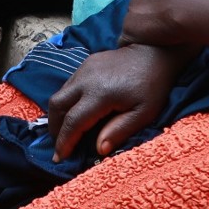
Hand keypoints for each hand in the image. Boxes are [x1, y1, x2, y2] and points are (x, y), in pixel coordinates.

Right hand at [47, 44, 189, 159]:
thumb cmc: (152, 85)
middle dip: (54, 128)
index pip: (73, 122)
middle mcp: (86, 80)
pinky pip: (68, 85)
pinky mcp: (86, 63)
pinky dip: (66, 102)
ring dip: (59, 114)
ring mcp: (84, 69)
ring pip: (60, 94)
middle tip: (59, 145)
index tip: (59, 158)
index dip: (64, 142)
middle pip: (57, 105)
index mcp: (100, 94)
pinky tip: (76, 112)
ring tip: (65, 132)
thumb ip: (120, 130)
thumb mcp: (143, 113)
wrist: (154, 51)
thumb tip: (99, 149)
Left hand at [119, 0, 204, 47]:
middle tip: (158, 27)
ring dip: (138, 31)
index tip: (164, 12)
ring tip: (150, 41)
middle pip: (137, 9)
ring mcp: (131, 13)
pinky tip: (137, 50)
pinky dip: (130, 44)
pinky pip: (125, 40)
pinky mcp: (130, 30)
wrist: (186, 4)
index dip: (155, 5)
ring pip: (130, 24)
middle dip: (145, 17)